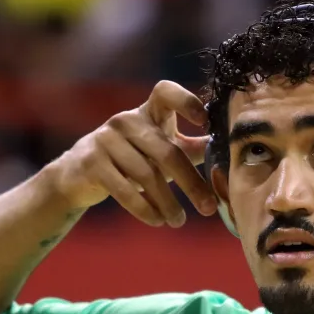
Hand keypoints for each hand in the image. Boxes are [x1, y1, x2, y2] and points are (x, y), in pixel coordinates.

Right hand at [45, 81, 216, 226]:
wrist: (79, 175)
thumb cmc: (133, 159)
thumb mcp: (163, 149)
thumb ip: (193, 147)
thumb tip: (234, 149)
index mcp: (148, 111)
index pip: (165, 92)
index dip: (185, 101)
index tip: (204, 121)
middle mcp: (126, 120)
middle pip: (166, 151)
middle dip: (191, 183)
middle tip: (208, 208)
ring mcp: (106, 139)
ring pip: (146, 175)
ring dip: (167, 202)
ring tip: (179, 222)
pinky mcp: (91, 162)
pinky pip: (124, 189)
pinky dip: (144, 209)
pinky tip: (158, 221)